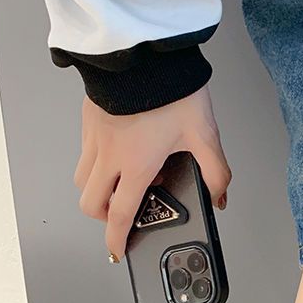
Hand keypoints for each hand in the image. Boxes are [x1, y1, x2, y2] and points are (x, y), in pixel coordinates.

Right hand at [75, 86, 230, 260]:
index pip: (120, 214)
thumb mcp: (204, 135)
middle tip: (123, 216)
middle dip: (104, 217)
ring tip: (123, 184)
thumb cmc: (171, 90)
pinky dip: (96, 163)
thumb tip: (220, 197)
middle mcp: (110, 155)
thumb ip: (216, 172)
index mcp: (136, 165)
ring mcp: (95, 137)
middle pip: (91, 202)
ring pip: (82, 178)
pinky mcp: (88, 119)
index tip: (117, 251)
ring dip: (97, 190)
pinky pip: (84, 152)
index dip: (117, 238)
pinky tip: (120, 153)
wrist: (144, 52)